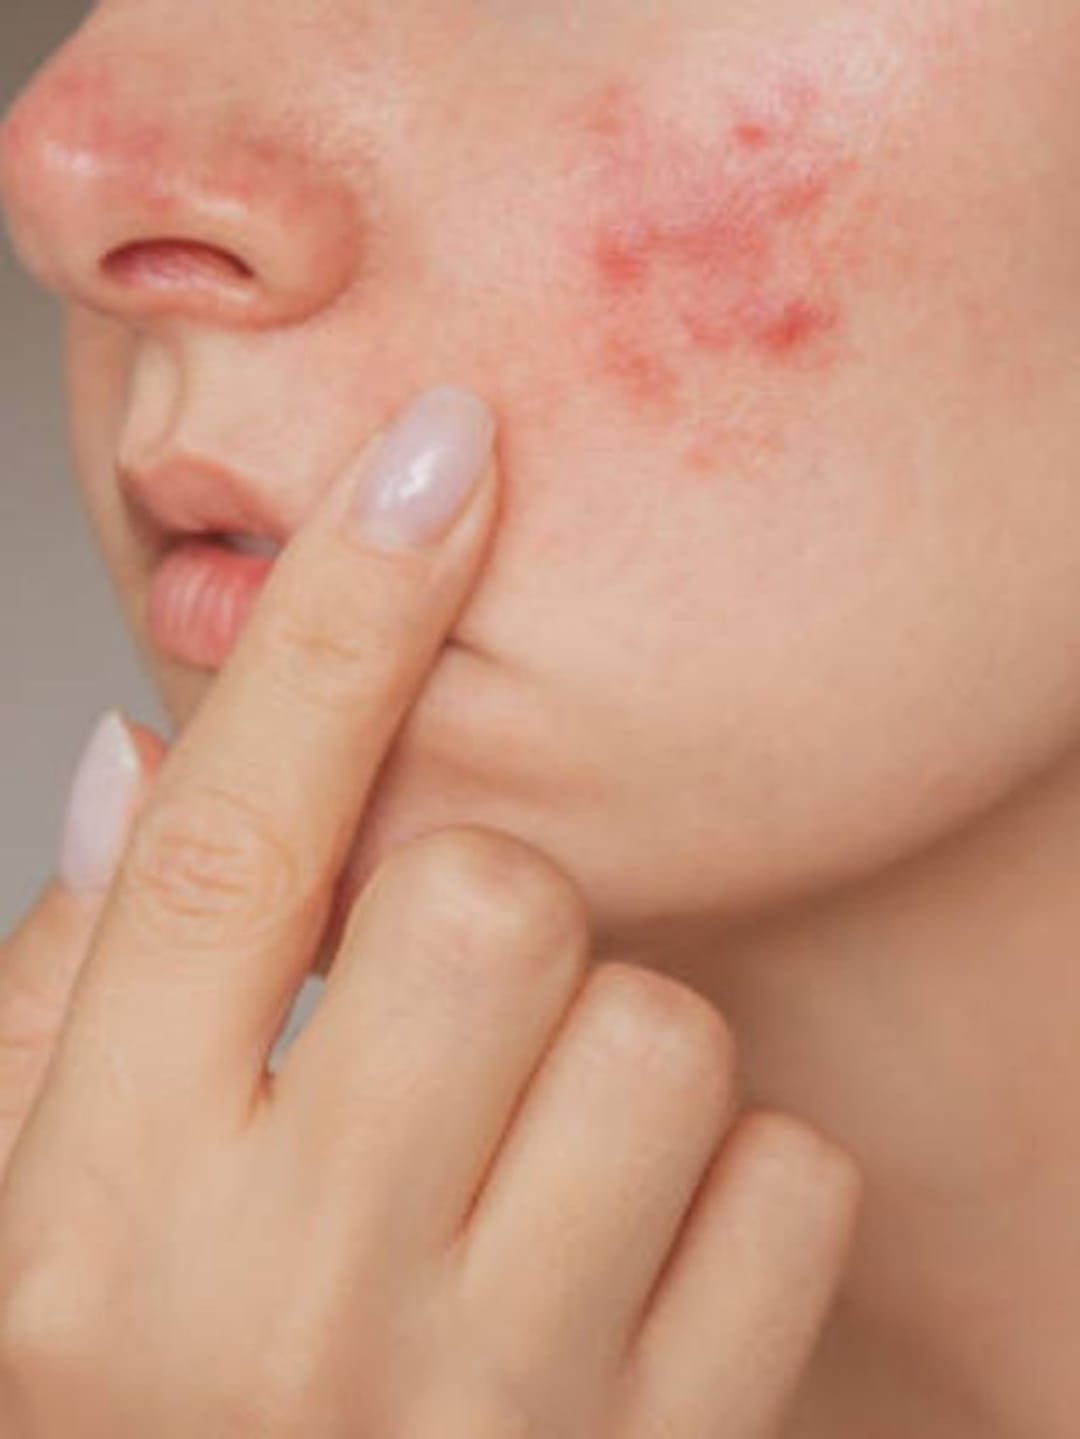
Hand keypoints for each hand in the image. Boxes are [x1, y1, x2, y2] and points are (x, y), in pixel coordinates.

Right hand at [0, 385, 860, 1437]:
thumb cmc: (137, 1413)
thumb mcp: (25, 1216)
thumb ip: (70, 989)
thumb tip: (150, 762)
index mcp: (101, 1208)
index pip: (232, 839)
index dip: (340, 620)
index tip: (441, 455)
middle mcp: (293, 1294)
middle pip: (489, 900)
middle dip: (484, 911)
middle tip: (440, 1003)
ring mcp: (493, 1397)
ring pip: (660, 1032)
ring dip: (606, 1051)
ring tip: (524, 1155)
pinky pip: (784, 1179)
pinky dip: (729, 1182)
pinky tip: (627, 1253)